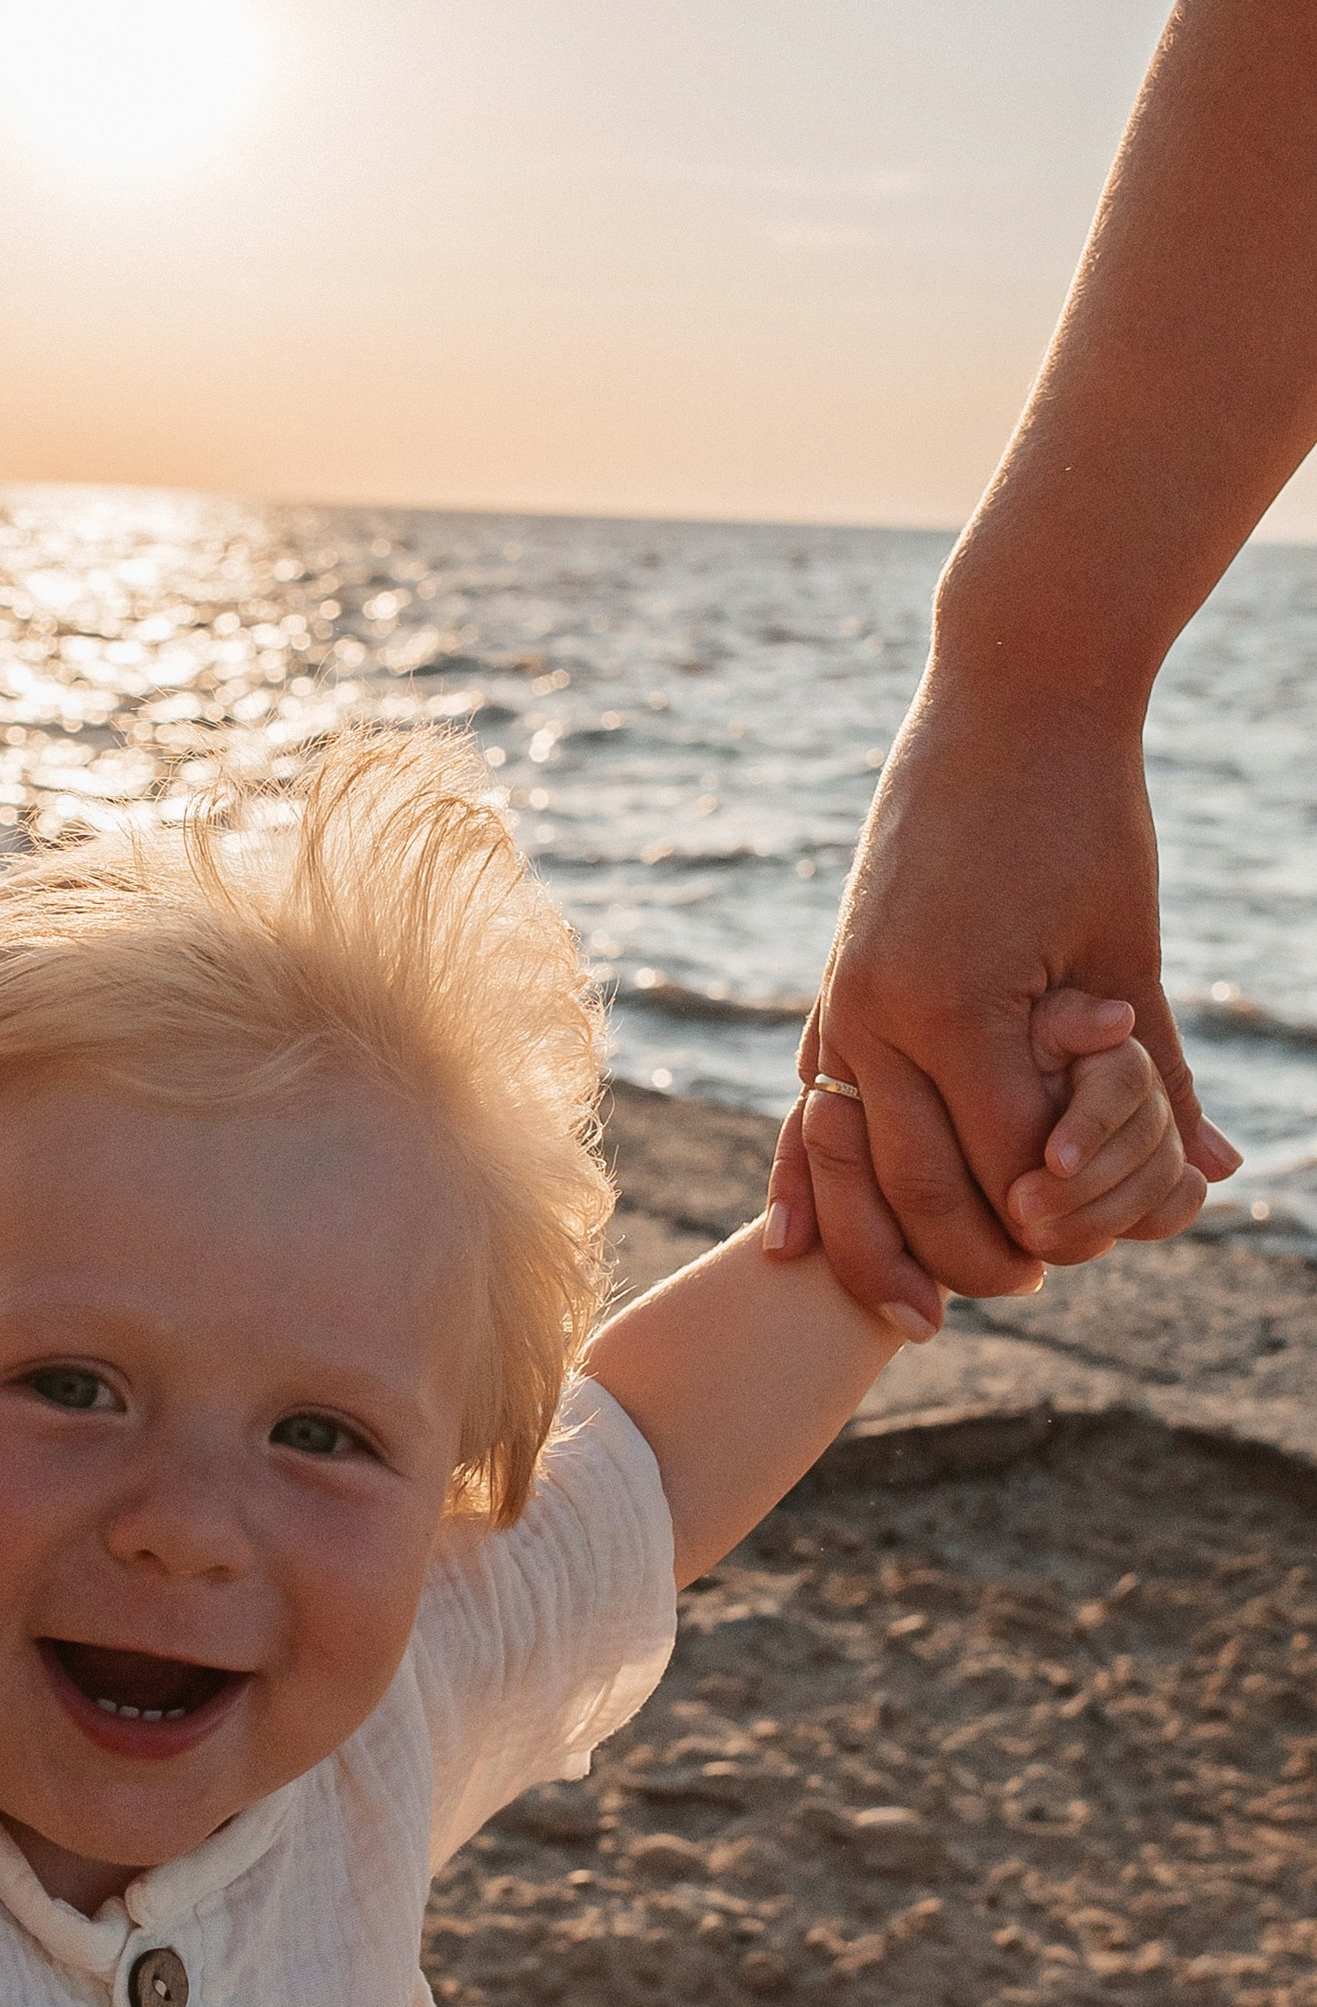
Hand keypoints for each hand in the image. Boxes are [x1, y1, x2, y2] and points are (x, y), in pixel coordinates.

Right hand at [763, 674, 1241, 1318]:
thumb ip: (1159, 1072)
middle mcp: (879, 1013)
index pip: (1003, 1157)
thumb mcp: (1129, 946)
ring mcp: (842, 1003)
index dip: (1050, 1215)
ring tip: (916, 1312)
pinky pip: (806, 1114)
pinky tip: (794, 1248)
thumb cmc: (1086, 810)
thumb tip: (1211, 1176)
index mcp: (959, 1001)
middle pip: (916, 1182)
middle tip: (1021, 1291)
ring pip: (845, 1165)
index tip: (1088, 1250)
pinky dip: (802, 1184)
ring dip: (877, 1248)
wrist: (1009, 694)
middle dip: (968, 1254)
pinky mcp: (830, 992)